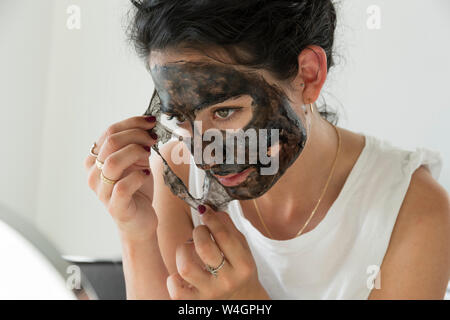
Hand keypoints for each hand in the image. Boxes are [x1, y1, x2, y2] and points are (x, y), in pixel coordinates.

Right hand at [84, 115, 158, 240]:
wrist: (141, 219)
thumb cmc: (137, 188)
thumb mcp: (137, 161)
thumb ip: (136, 143)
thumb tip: (147, 123)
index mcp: (96, 159)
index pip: (110, 131)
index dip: (133, 123)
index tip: (151, 122)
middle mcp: (94, 174)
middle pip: (111, 142)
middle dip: (136, 135)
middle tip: (153, 138)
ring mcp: (102, 191)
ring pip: (113, 163)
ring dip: (136, 153)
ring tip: (149, 154)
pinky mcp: (115, 207)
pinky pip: (122, 187)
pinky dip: (138, 177)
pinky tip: (147, 175)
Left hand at [166, 205, 269, 299]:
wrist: (242, 300)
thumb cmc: (240, 270)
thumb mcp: (243, 249)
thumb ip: (229, 229)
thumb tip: (212, 210)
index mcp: (243, 264)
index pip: (223, 235)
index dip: (211, 218)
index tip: (204, 210)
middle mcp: (228, 280)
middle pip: (204, 247)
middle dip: (198, 232)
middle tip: (200, 232)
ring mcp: (211, 293)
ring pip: (186, 267)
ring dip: (184, 251)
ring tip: (189, 249)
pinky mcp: (196, 303)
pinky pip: (176, 290)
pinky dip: (174, 279)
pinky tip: (181, 272)